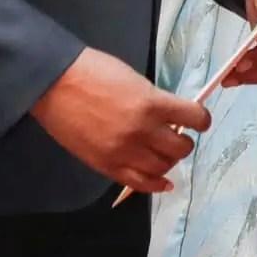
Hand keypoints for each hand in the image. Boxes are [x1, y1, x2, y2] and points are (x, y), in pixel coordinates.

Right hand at [28, 47, 211, 195]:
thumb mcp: (135, 79)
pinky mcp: (107, 166)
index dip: (201, 119)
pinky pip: (140, 183)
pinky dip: (156, 184)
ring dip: (169, 161)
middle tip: (177, 136)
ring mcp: (124, 152)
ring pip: (163, 168)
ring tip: (164, 153)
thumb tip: (172, 117)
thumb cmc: (94, 72)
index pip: (194, 117)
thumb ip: (155, 101)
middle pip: (181, 148)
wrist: (55, 84)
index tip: (199, 120)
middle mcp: (142, 131)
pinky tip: (163, 181)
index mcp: (152, 103)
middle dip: (184, 142)